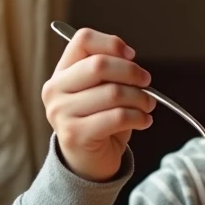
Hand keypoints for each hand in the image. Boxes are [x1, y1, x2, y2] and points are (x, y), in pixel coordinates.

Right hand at [41, 27, 155, 181]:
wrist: (88, 163)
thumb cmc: (100, 121)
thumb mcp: (101, 91)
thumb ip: (110, 73)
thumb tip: (131, 61)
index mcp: (61, 72)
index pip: (82, 40)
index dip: (111, 43)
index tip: (131, 56)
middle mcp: (55, 90)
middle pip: (99, 64)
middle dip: (131, 72)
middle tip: (147, 82)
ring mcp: (61, 113)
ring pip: (113, 93)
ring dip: (141, 98)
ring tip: (148, 106)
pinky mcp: (75, 134)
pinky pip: (117, 117)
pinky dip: (139, 117)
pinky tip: (145, 121)